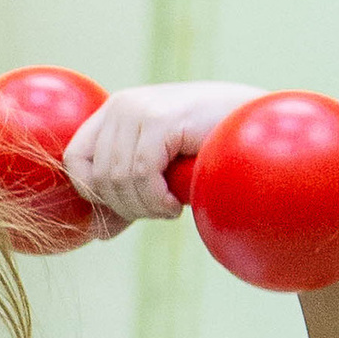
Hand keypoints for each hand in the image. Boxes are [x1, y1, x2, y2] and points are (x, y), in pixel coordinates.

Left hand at [63, 83, 261, 230]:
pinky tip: (175, 204)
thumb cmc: (214, 149)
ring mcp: (140, 108)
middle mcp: (123, 104)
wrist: (263, 126)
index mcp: (116, 111)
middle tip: (159, 211)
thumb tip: (98, 233)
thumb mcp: (162, 171)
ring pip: (117, 180)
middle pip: (97, 177)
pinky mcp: (161, 120)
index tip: (128, 209)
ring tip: (169, 207)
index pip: (75, 160)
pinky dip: (156, 200)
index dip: (94, 193)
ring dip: (145, 207)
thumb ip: (129, 195)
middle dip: (127, 208)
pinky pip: (140, 175)